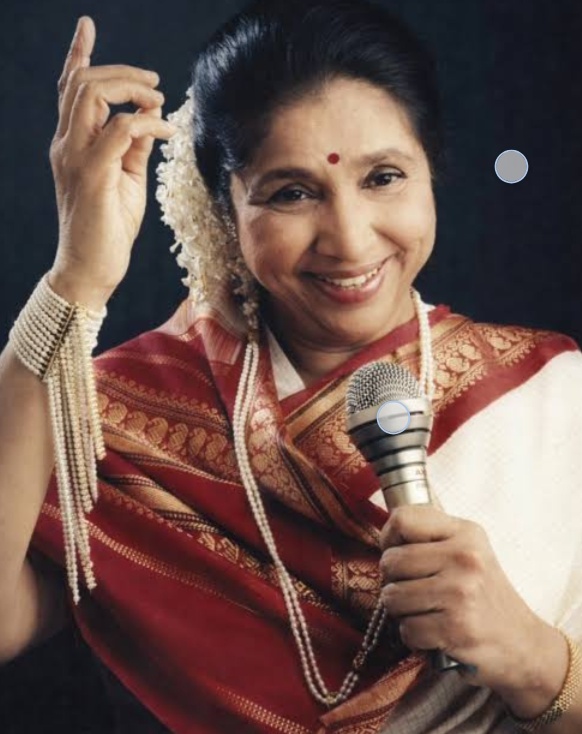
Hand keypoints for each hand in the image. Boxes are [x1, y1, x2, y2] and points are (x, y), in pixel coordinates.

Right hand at [48, 17, 175, 309]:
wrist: (91, 269)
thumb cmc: (108, 229)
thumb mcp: (126, 180)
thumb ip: (133, 148)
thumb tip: (151, 120)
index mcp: (72, 144)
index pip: (70, 91)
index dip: (79, 55)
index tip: (87, 26)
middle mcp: (66, 145)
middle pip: (82, 83)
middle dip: (122, 72)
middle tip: (154, 82)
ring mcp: (75, 158)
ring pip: (93, 95)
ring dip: (132, 89)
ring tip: (159, 100)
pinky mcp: (92, 174)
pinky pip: (121, 129)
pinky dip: (149, 123)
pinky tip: (168, 132)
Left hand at [378, 505, 565, 704]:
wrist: (523, 644)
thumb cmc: (485, 595)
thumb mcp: (468, 550)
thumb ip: (431, 537)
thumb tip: (385, 538)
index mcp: (465, 532)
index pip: (403, 519)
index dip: (389, 538)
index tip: (398, 552)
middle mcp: (464, 558)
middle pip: (390, 561)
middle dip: (393, 581)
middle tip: (415, 590)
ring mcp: (460, 592)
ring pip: (392, 597)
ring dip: (402, 612)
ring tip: (426, 611)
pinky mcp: (455, 628)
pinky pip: (406, 629)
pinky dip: (415, 637)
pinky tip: (435, 633)